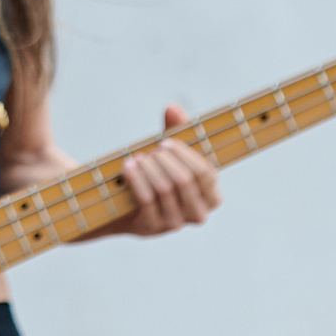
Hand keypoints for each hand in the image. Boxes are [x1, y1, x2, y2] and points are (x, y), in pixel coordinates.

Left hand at [113, 104, 220, 235]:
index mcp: (211, 196)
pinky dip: (136, 179)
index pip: (206, 173)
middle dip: (165, 160)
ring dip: (148, 168)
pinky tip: (128, 167)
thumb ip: (175, 131)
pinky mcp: (152, 227)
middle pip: (185, 180)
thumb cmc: (155, 174)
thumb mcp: (168, 154)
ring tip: (136, 157)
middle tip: (151, 150)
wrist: (124, 205)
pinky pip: (146, 200)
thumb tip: (172, 108)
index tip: (165, 142)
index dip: (185, 155)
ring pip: (165, 189)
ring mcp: (175, 223)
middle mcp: (198, 214)